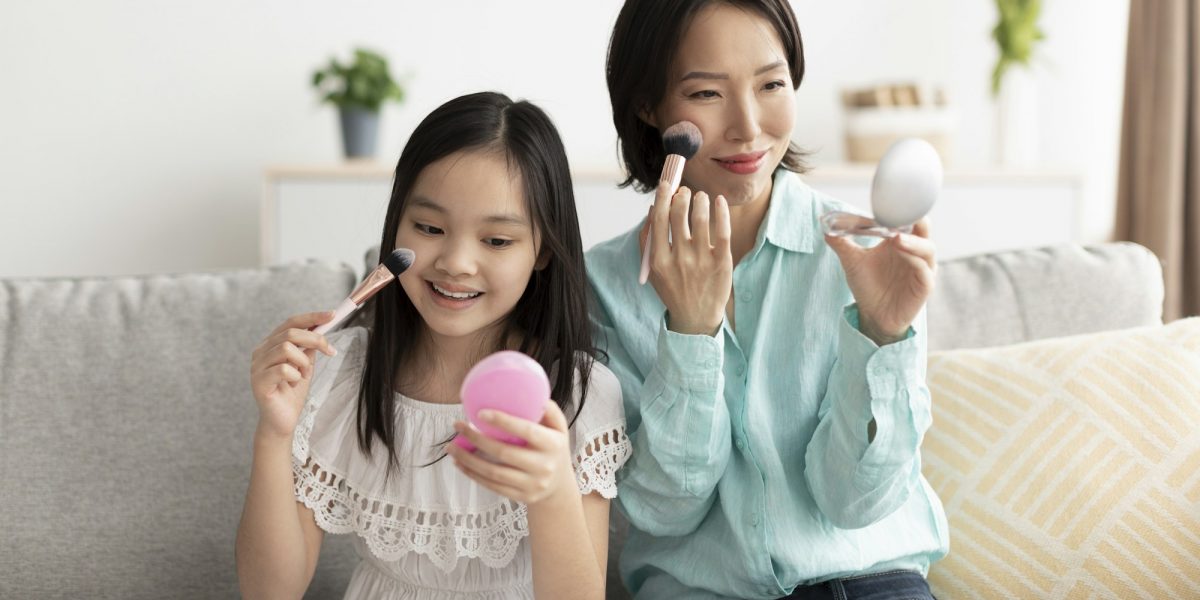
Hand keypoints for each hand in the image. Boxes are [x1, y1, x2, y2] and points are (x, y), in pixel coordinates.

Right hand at [249, 311, 338, 440]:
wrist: (283, 422)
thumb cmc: (292, 394)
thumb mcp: (305, 366)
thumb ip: (309, 349)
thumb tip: (321, 330)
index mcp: (270, 345)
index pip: (290, 323)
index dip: (312, 317)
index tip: (332, 315)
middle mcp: (260, 352)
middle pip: (290, 333)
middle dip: (315, 339)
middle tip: (329, 351)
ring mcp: (256, 367)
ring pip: (286, 348)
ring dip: (303, 361)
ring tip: (302, 374)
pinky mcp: (258, 382)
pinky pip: (283, 369)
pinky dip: (295, 376)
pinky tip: (292, 385)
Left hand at [447, 400, 575, 506]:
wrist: (559, 488)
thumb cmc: (554, 449)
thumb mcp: (559, 428)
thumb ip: (548, 410)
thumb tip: (532, 393)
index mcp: (552, 444)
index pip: (527, 431)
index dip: (503, 422)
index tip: (480, 413)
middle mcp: (543, 466)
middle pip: (503, 453)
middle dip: (476, 438)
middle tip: (458, 425)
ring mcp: (532, 484)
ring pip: (493, 472)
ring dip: (468, 459)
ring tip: (451, 446)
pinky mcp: (520, 497)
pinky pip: (491, 485)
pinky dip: (472, 474)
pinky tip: (460, 463)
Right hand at [641, 183, 733, 335]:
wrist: (697, 317)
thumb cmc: (673, 289)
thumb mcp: (653, 269)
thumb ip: (648, 240)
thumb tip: (654, 208)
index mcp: (659, 260)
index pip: (659, 220)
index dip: (663, 197)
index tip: (667, 185)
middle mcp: (679, 259)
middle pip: (679, 215)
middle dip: (682, 196)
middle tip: (685, 192)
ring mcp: (701, 261)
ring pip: (701, 218)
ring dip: (700, 200)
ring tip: (700, 197)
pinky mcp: (721, 262)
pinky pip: (723, 229)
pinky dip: (721, 211)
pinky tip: (719, 202)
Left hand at [824, 218, 936, 344]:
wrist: (872, 316)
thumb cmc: (868, 286)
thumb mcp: (852, 261)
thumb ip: (841, 242)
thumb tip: (825, 224)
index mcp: (901, 241)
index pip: (906, 219)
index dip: (896, 211)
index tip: (882, 204)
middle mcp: (915, 251)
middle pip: (924, 228)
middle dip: (915, 218)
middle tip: (900, 212)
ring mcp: (922, 268)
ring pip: (927, 248)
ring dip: (912, 241)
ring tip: (896, 236)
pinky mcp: (924, 285)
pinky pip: (923, 270)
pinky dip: (913, 259)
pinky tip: (900, 251)